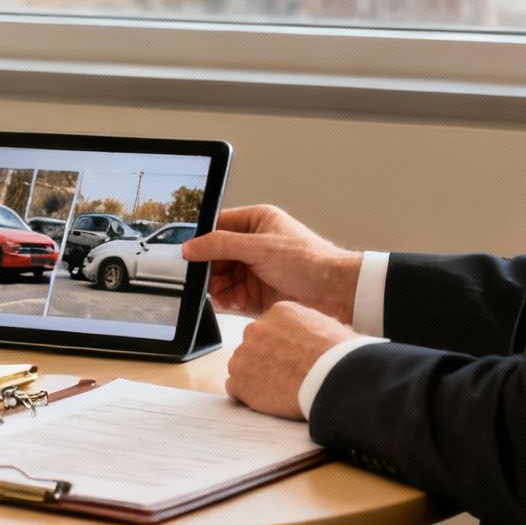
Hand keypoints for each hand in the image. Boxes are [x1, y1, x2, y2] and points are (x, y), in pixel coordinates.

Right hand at [181, 204, 360, 321]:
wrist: (338, 293)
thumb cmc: (311, 261)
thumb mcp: (260, 246)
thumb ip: (221, 245)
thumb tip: (192, 246)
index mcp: (257, 223)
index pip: (218, 226)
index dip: (202, 239)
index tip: (188, 252)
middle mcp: (254, 246)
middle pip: (216, 256)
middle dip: (208, 268)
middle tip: (199, 277)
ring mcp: (255, 272)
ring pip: (221, 279)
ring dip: (216, 286)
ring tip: (215, 291)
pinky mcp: (257, 296)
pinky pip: (231, 298)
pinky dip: (225, 301)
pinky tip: (226, 301)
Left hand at [225, 301, 356, 419]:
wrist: (334, 379)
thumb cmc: (340, 356)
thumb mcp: (330, 326)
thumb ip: (311, 326)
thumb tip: (317, 333)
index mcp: (279, 312)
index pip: (270, 328)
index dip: (279, 346)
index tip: (288, 358)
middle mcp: (256, 328)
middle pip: (253, 345)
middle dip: (265, 359)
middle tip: (283, 374)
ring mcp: (244, 354)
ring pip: (242, 366)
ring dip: (255, 377)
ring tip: (278, 389)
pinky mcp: (239, 380)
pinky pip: (235, 388)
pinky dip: (247, 395)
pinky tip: (266, 400)